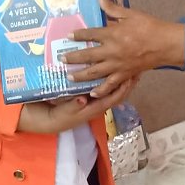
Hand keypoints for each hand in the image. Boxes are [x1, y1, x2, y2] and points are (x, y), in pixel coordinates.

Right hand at [16, 75, 138, 133]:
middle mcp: (98, 103)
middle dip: (127, 80)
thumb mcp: (65, 112)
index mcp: (95, 108)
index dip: (124, 87)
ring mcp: (95, 99)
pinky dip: (109, 76)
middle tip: (135, 66)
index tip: (131, 75)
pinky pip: (104, 85)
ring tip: (127, 64)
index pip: (114, 97)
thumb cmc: (59, 116)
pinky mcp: (89, 95)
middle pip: (118, 91)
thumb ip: (73, 106)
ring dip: (120, 76)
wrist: (49, 120)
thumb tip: (82, 99)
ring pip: (112, 87)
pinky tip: (111, 66)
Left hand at [61, 0, 184, 96]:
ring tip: (70, 77)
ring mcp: (117, 65)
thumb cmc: (149, 27)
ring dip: (81, 76)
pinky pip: (110, 85)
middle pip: (87, 56)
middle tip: (61, 59)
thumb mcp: (130, 14)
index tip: (68, 36)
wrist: (166, 44)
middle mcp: (112, 51)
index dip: (78, 35)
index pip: (90, 34)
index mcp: (112, 34)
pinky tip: (93, 93)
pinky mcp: (125, 75)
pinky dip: (101, 90)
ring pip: (95, 73)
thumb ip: (112, 7)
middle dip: (73, 58)